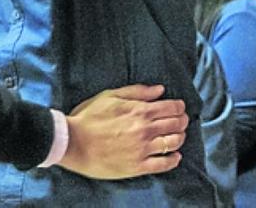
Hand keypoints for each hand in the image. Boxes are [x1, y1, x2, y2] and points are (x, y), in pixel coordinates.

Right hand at [59, 84, 187, 179]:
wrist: (73, 142)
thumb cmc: (88, 117)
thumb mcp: (110, 96)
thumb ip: (137, 92)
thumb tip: (160, 89)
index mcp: (139, 111)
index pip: (171, 107)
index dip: (179, 107)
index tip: (179, 107)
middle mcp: (145, 130)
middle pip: (176, 124)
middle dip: (182, 121)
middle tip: (182, 121)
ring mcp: (143, 149)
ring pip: (173, 143)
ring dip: (180, 138)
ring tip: (178, 136)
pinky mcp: (138, 166)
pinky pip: (163, 164)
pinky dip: (173, 160)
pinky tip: (175, 156)